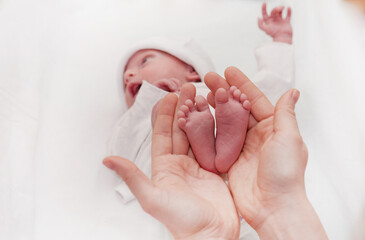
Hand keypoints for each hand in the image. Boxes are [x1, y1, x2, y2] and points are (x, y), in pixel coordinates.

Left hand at [104, 84, 239, 239]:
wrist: (212, 237)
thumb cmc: (183, 222)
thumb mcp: (153, 198)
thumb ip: (133, 177)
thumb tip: (107, 160)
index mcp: (164, 167)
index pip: (162, 134)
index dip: (165, 114)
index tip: (170, 95)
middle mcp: (180, 164)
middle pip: (181, 130)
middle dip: (184, 108)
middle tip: (189, 87)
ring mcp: (199, 166)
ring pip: (198, 134)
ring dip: (200, 115)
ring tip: (204, 96)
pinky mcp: (216, 170)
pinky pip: (215, 145)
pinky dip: (217, 130)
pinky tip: (220, 116)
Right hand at [205, 67, 327, 238]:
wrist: (272, 207)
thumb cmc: (285, 174)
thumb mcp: (289, 140)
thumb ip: (285, 114)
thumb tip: (293, 92)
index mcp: (272, 127)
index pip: (255, 100)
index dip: (242, 85)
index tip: (229, 71)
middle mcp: (256, 135)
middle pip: (237, 108)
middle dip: (224, 92)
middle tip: (210, 78)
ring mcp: (241, 147)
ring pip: (225, 121)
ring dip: (215, 107)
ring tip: (202, 93)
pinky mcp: (229, 159)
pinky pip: (217, 140)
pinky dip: (208, 128)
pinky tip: (199, 117)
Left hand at [258, 3, 292, 43]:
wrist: (283, 38)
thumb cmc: (274, 34)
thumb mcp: (265, 29)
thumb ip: (260, 24)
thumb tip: (258, 17)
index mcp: (268, 22)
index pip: (265, 13)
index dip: (264, 8)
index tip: (264, 3)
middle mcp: (274, 20)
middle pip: (273, 11)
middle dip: (275, 8)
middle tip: (279, 9)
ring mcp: (280, 21)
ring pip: (280, 11)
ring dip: (281, 8)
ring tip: (283, 7)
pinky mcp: (286, 22)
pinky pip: (288, 15)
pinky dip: (289, 11)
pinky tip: (288, 8)